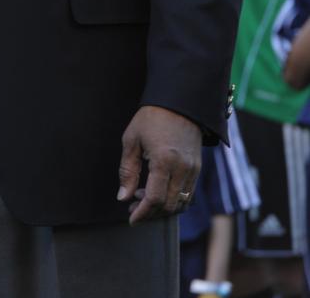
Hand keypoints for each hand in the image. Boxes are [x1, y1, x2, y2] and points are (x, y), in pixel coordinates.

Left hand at [117, 105, 200, 223]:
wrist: (179, 102)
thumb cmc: (152, 118)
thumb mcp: (132, 139)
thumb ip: (127, 170)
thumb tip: (123, 197)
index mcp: (164, 161)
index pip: (154, 199)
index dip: (142, 213)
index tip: (131, 218)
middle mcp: (182, 169)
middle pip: (168, 206)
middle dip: (150, 213)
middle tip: (134, 208)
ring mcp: (193, 170)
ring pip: (180, 204)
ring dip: (162, 209)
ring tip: (144, 199)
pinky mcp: (198, 169)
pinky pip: (188, 195)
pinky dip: (174, 201)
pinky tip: (159, 192)